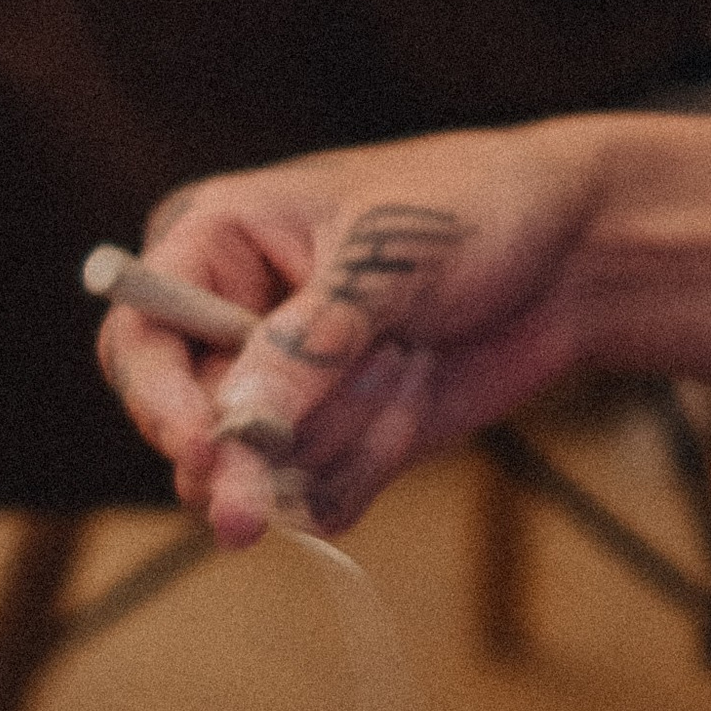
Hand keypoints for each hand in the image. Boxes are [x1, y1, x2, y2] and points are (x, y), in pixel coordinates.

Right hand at [98, 121, 642, 546]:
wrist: (574, 255)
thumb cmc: (473, 211)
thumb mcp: (385, 267)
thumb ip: (304, 350)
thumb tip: (231, 428)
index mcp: (213, 243)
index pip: (137, 341)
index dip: (160, 403)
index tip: (209, 451)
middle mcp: (226, 321)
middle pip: (188, 426)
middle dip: (280, 427)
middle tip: (372, 382)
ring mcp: (274, 388)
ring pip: (253, 472)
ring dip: (342, 435)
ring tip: (407, 362)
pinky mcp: (322, 440)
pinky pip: (307, 498)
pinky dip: (364, 468)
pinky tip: (412, 402)